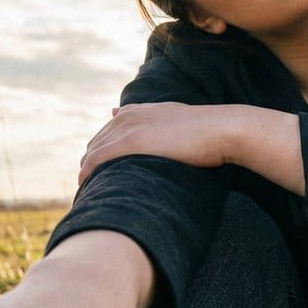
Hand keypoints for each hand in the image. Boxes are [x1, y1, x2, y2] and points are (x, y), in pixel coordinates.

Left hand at [78, 102, 241, 185]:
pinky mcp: (131, 141)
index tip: (98, 175)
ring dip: (86, 174)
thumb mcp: (178, 120)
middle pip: (95, 144)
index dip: (100, 154)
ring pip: (92, 153)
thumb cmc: (206, 131)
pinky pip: (97, 160)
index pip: (106, 134)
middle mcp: (127, 116)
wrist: (220, 130)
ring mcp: (127, 127)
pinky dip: (88, 175)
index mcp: (137, 112)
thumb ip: (156, 121)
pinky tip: (86, 190)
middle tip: (89, 190)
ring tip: (86, 195)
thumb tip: (138, 120)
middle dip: (89, 166)